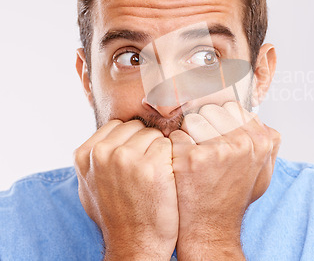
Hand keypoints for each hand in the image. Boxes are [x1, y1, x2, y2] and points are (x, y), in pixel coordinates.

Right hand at [73, 120, 177, 259]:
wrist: (136, 243)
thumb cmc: (117, 215)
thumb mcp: (91, 185)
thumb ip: (95, 159)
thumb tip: (104, 138)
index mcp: (85, 154)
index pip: (118, 125)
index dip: (131, 141)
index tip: (134, 160)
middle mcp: (103, 153)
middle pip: (137, 127)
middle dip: (145, 143)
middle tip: (146, 169)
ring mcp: (127, 158)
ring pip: (155, 134)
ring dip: (160, 150)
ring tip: (155, 175)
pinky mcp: (153, 165)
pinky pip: (170, 145)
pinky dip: (172, 158)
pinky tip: (167, 178)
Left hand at [170, 102, 280, 259]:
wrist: (210, 228)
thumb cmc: (233, 198)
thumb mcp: (264, 171)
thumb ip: (268, 142)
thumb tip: (259, 118)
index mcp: (261, 140)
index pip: (232, 107)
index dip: (221, 121)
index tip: (217, 137)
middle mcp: (242, 142)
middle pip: (212, 110)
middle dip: (205, 124)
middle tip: (203, 147)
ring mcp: (216, 149)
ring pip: (192, 119)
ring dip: (188, 134)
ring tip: (193, 155)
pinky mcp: (191, 157)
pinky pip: (176, 135)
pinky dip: (174, 147)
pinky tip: (182, 164)